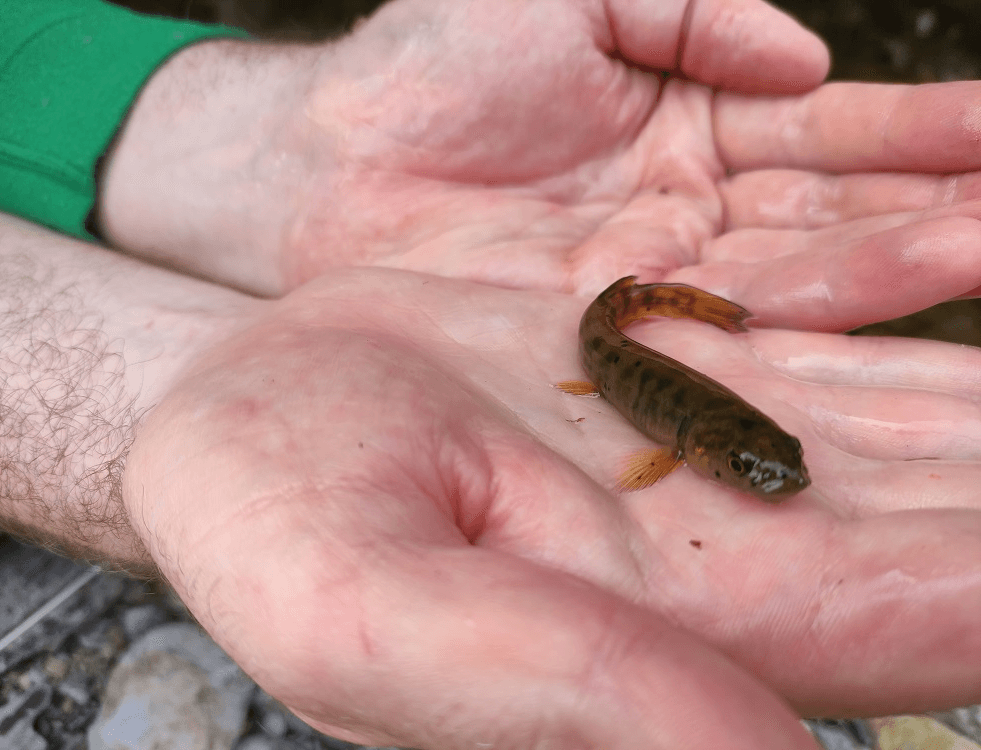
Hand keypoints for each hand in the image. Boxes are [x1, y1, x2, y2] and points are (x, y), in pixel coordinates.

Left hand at [99, 0, 980, 330]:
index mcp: (691, 119)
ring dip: (897, 264)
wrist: (324, 164)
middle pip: (836, 210)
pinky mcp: (617, 335)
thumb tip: (810, 61)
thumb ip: (693, 12)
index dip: (922, 131)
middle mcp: (691, 206)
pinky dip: (807, 325)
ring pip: (798, 275)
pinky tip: (888, 315)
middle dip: (938, 208)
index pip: (830, 132)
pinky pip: (725, 329)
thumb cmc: (428, 63)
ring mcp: (659, 277)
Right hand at [124, 268, 980, 749]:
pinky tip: (957, 246)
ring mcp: (683, 438)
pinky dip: (895, 282)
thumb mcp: (381, 623)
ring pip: (892, 408)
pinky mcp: (648, 350)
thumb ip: (579, 695)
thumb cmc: (265, 522)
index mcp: (670, 628)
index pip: (918, 617)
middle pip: (942, 513)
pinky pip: (806, 318)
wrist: (224, 415)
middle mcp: (707, 542)